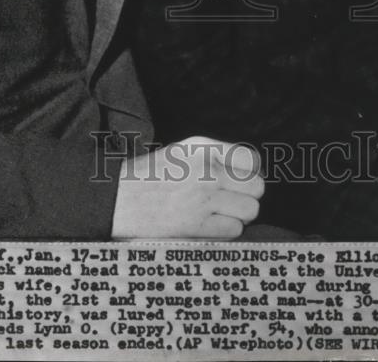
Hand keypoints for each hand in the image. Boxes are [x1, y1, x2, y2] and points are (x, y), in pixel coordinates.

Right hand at [111, 136, 263, 239]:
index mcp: (203, 148)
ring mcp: (203, 198)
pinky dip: (225, 230)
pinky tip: (208, 224)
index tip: (239, 181)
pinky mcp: (197, 225)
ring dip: (238, 215)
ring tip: (219, 212)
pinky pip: (234, 230)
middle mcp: (207, 170)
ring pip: (250, 210)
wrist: (120, 198)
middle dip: (247, 195)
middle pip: (257, 187)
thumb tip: (252, 170)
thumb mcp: (183, 151)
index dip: (249, 172)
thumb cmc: (153, 175)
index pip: (250, 159)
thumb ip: (216, 155)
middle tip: (229, 199)